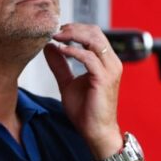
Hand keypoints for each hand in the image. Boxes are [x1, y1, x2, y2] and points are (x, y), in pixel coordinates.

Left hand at [43, 23, 122, 157]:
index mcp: (106, 61)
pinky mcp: (104, 78)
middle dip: (73, 28)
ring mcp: (110, 69)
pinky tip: (61, 50)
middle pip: (94, 31)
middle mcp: (112, 62)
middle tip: (54, 31)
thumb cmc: (86, 110)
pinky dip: (73, 51)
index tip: (56, 31)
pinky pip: (88, 57)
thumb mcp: (67, 83)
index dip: (75, 28)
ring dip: (73, 35)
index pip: (93, 33)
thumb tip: (49, 47)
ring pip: (94, 39)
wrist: (96, 132)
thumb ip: (59, 65)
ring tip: (56, 37)